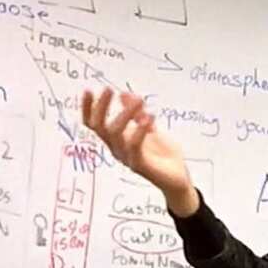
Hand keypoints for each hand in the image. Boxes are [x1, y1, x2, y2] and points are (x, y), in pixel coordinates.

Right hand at [81, 87, 197, 216]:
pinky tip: (150, 116)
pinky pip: (134, 145)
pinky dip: (140, 129)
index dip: (88, 108)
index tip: (89, 90)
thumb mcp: (149, 128)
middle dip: (101, 107)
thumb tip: (123, 93)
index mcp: (116, 140)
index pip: (94, 124)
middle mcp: (116, 149)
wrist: (179, 178)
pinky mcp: (139, 165)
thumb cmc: (162, 154)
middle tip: (109, 89)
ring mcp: (126, 157)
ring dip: (125, 114)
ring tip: (139, 100)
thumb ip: (137, 113)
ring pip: (115, 133)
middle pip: (99, 127)